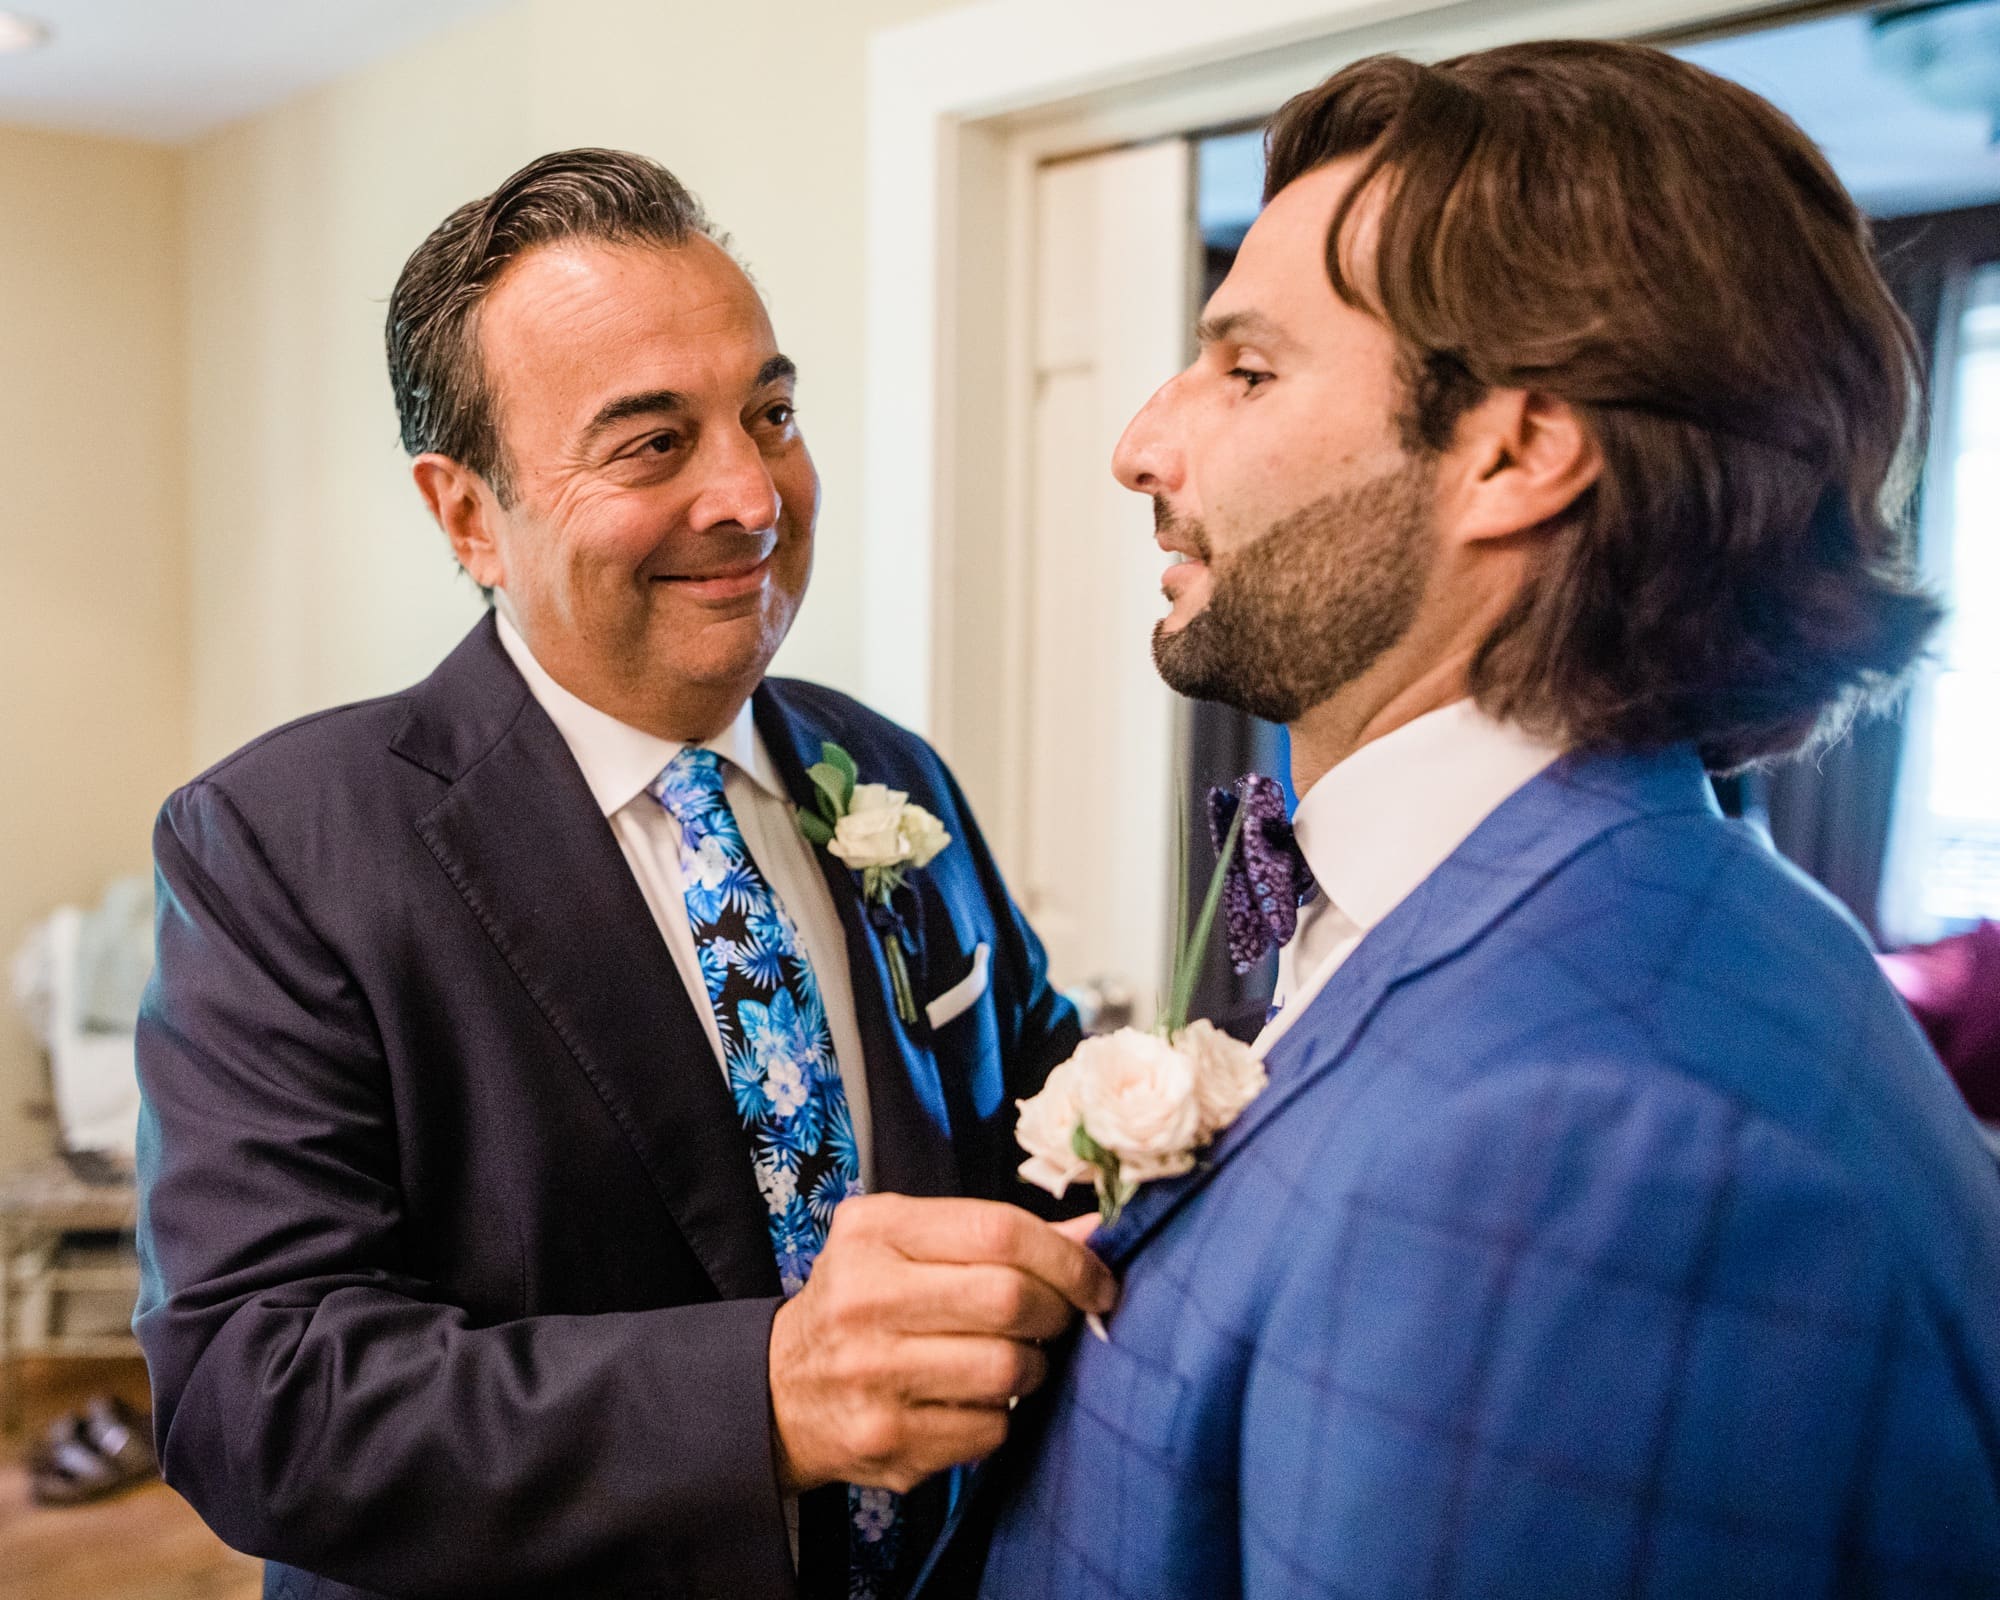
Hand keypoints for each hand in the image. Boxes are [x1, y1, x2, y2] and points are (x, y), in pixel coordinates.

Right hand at [767, 1193, 1117, 1494]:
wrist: (778, 1391)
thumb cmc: (862, 1302)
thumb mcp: (907, 1242)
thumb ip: (995, 1233)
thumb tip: (1095, 1232)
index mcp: (875, 1232)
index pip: (998, 1232)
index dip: (1066, 1258)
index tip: (1097, 1279)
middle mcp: (865, 1299)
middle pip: (1010, 1300)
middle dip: (1057, 1312)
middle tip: (1058, 1319)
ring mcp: (873, 1375)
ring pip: (1009, 1370)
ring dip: (1033, 1368)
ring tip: (1013, 1360)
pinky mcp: (888, 1440)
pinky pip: (990, 1429)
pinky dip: (1000, 1417)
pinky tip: (973, 1400)